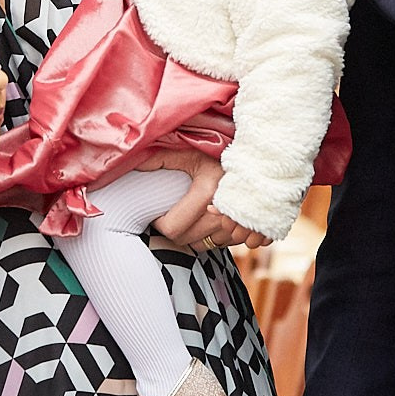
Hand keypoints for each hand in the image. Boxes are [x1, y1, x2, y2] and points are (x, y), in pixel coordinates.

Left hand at [138, 150, 267, 250]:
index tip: (160, 212)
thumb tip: (132, 163)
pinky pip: (227, 244)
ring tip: (195, 214)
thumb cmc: (220, 150)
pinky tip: (215, 217)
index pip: (172, 229)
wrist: (262, 155)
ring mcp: (242, 223)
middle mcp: (225, 212)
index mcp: (207, 191)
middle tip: (175, 212)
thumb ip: (160, 159)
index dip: (160, 223)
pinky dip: (218, 234)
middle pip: (188, 241)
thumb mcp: (189, 150)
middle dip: (177, 229)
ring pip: (207, 245)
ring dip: (198, 234)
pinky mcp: (254, 230)